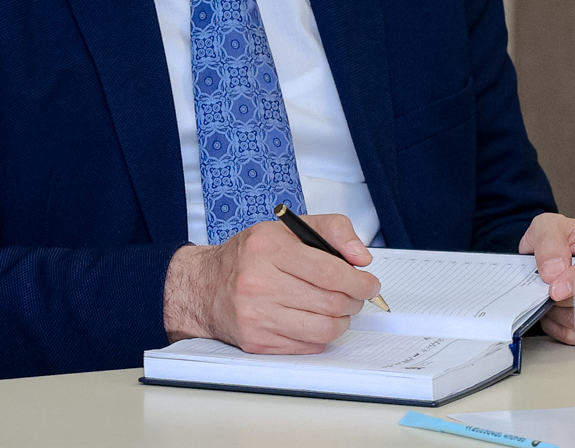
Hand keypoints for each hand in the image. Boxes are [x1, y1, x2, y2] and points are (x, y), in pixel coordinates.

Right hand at [163, 214, 380, 353]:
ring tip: (338, 309)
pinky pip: (308, 346)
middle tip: (355, 295)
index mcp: (268, 249)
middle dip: (353, 300)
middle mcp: (258, 282)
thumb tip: (361, 257)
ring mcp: (256, 315)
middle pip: (331, 302)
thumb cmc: (250, 256)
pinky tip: (314, 321)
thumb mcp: (287, 229)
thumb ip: (332, 230)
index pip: (329, 271)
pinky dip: (320, 336)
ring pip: (324, 328)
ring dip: (341, 321)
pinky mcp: (257, 341)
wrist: (205, 286)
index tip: (369, 283)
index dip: (359, 281)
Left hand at [519, 212, 574, 344]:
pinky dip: (555, 325)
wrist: (549, 252)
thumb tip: (553, 271)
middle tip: (546, 289)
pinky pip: (574, 335)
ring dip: (557, 313)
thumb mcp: (548, 226)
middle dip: (562, 300)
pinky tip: (551, 311)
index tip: (555, 290)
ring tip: (548, 296)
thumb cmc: (556, 237)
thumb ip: (549, 242)